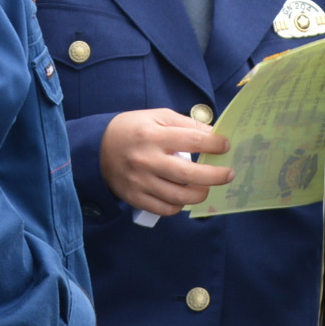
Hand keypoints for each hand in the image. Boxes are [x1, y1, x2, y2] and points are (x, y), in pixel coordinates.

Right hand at [100, 109, 232, 215]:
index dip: (214, 144)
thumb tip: (213, 134)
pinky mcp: (134, 197)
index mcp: (152, 135)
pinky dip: (179, 206)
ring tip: (207, 188)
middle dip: (215, 175)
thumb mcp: (155, 117)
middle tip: (228, 174)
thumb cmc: (131, 129)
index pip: (192, 140)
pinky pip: (164, 208)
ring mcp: (140, 181)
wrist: (95, 148)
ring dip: (200, 194)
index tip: (225, 146)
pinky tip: (183, 198)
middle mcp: (146, 160)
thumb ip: (184, 124)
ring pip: (179, 196)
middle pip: (189, 174)